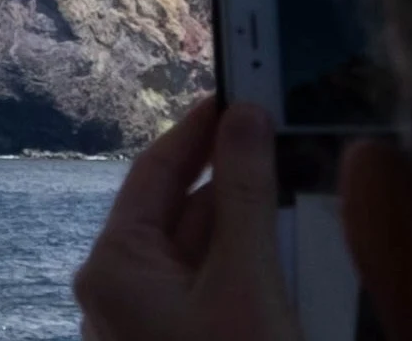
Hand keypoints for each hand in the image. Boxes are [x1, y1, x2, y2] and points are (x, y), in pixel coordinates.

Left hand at [74, 98, 297, 340]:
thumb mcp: (245, 280)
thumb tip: (245, 117)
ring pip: (199, 252)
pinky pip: (208, 286)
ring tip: (298, 187)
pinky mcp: (176, 338)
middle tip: (285, 139)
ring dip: (243, 224)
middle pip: (179, 211)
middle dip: (232, 178)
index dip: (198, 129)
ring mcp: (145, 319)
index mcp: (113, 266)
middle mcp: (118, 290)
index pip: (154, 170)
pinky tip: (286, 250)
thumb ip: (245, 197)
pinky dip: (243, 265)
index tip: (238, 95)